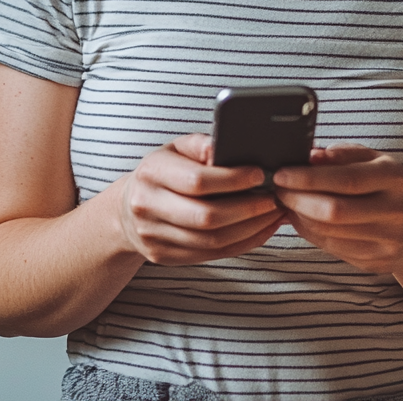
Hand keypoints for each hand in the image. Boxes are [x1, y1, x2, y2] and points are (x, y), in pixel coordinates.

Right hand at [118, 134, 284, 265]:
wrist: (127, 210)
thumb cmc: (162, 172)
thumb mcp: (176, 148)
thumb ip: (201, 145)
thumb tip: (227, 148)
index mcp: (152, 172)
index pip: (197, 181)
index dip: (233, 179)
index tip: (260, 174)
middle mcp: (148, 206)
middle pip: (206, 216)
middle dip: (248, 209)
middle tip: (274, 197)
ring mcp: (154, 236)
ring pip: (211, 241)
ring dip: (250, 229)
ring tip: (274, 214)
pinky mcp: (164, 257)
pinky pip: (211, 255)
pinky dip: (242, 244)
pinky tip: (260, 230)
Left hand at [273, 144, 402, 273]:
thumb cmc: (386, 186)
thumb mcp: (373, 160)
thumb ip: (343, 154)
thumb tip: (311, 155)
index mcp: (395, 178)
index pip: (347, 179)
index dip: (309, 178)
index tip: (282, 173)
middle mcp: (396, 211)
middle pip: (336, 211)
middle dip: (299, 200)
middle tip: (278, 189)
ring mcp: (389, 241)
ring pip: (330, 233)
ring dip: (300, 218)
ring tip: (286, 203)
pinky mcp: (377, 262)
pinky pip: (333, 248)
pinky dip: (309, 233)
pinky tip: (300, 220)